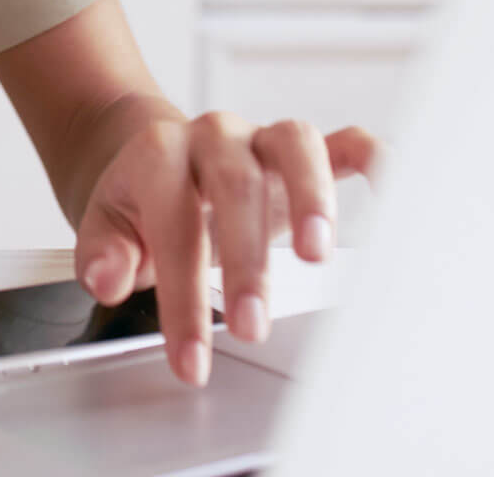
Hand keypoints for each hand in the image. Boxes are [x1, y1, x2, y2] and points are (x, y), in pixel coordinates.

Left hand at [75, 110, 377, 386]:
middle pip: (234, 184)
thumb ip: (103, 252)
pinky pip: (347, 141)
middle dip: (244, 261)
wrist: (154, 157)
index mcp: (159, 153)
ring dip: (311, 196)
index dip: (181, 294)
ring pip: (294, 144)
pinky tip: (390, 195)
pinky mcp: (304, 151)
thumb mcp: (106, 225)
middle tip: (248, 327)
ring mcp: (261, 138)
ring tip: (315, 257)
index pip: (172, 220)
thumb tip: (107, 279)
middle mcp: (213, 136)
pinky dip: (376, 162)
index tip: (190, 357)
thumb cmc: (139, 200)